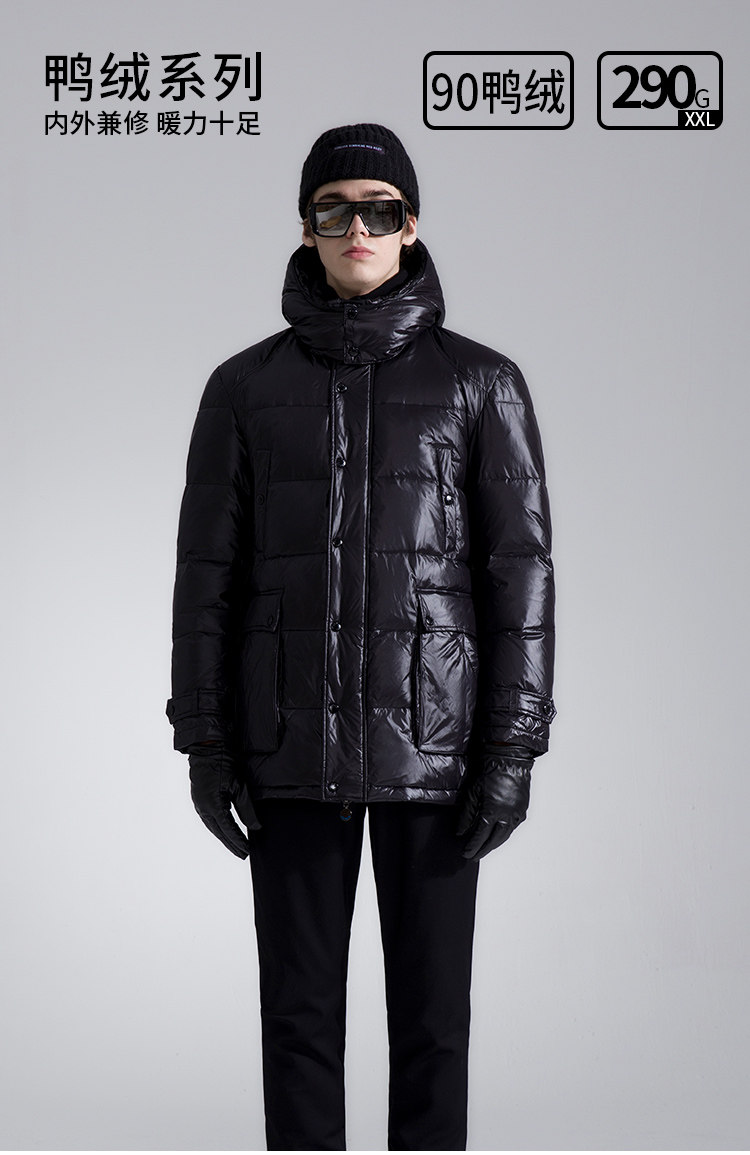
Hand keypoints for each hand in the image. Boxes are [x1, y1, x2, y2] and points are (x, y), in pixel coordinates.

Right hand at [187, 746, 260, 858]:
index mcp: (213, 806)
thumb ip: (247, 809)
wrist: (207, 748)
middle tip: (243, 854)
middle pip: (219, 832)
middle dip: (231, 844)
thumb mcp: (239, 786)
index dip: (239, 841)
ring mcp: (199, 804)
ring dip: (224, 837)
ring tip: (235, 846)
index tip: (248, 851)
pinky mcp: (199, 799)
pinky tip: (224, 830)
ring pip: (213, 827)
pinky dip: (217, 827)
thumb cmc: (224, 763)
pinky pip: (208, 819)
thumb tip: (256, 827)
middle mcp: (203, 808)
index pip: (228, 830)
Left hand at [456, 744, 533, 860]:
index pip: (481, 836)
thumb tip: (460, 831)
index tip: (466, 853)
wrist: (510, 760)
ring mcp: (517, 814)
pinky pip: (512, 827)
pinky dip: (504, 834)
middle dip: (483, 849)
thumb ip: (466, 814)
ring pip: (505, 836)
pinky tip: (498, 836)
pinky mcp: (523, 810)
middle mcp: (507, 816)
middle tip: (474, 856)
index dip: (473, 846)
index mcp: (493, 812)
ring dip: (494, 844)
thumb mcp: (473, 792)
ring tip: (485, 848)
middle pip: (494, 840)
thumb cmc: (490, 772)